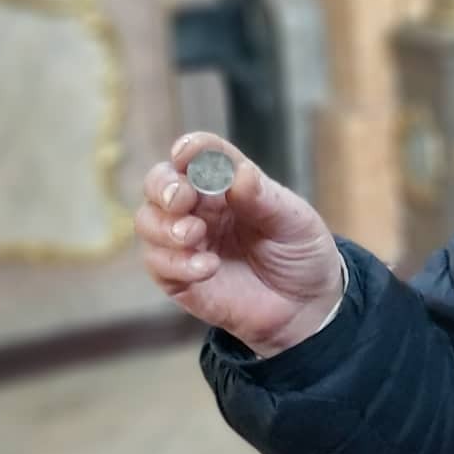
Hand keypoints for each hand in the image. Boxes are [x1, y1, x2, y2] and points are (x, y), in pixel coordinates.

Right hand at [136, 132, 343, 356]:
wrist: (306, 304)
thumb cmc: (300, 251)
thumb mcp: (294, 221)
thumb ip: (264, 198)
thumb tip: (239, 173)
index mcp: (227, 184)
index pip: (200, 155)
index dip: (190, 149)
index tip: (186, 154)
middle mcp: (200, 208)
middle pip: (159, 183)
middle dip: (163, 186)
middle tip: (183, 199)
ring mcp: (186, 242)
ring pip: (148, 221)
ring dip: (165, 226)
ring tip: (195, 235)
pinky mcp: (179, 278)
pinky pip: (158, 265)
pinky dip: (177, 263)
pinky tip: (209, 267)